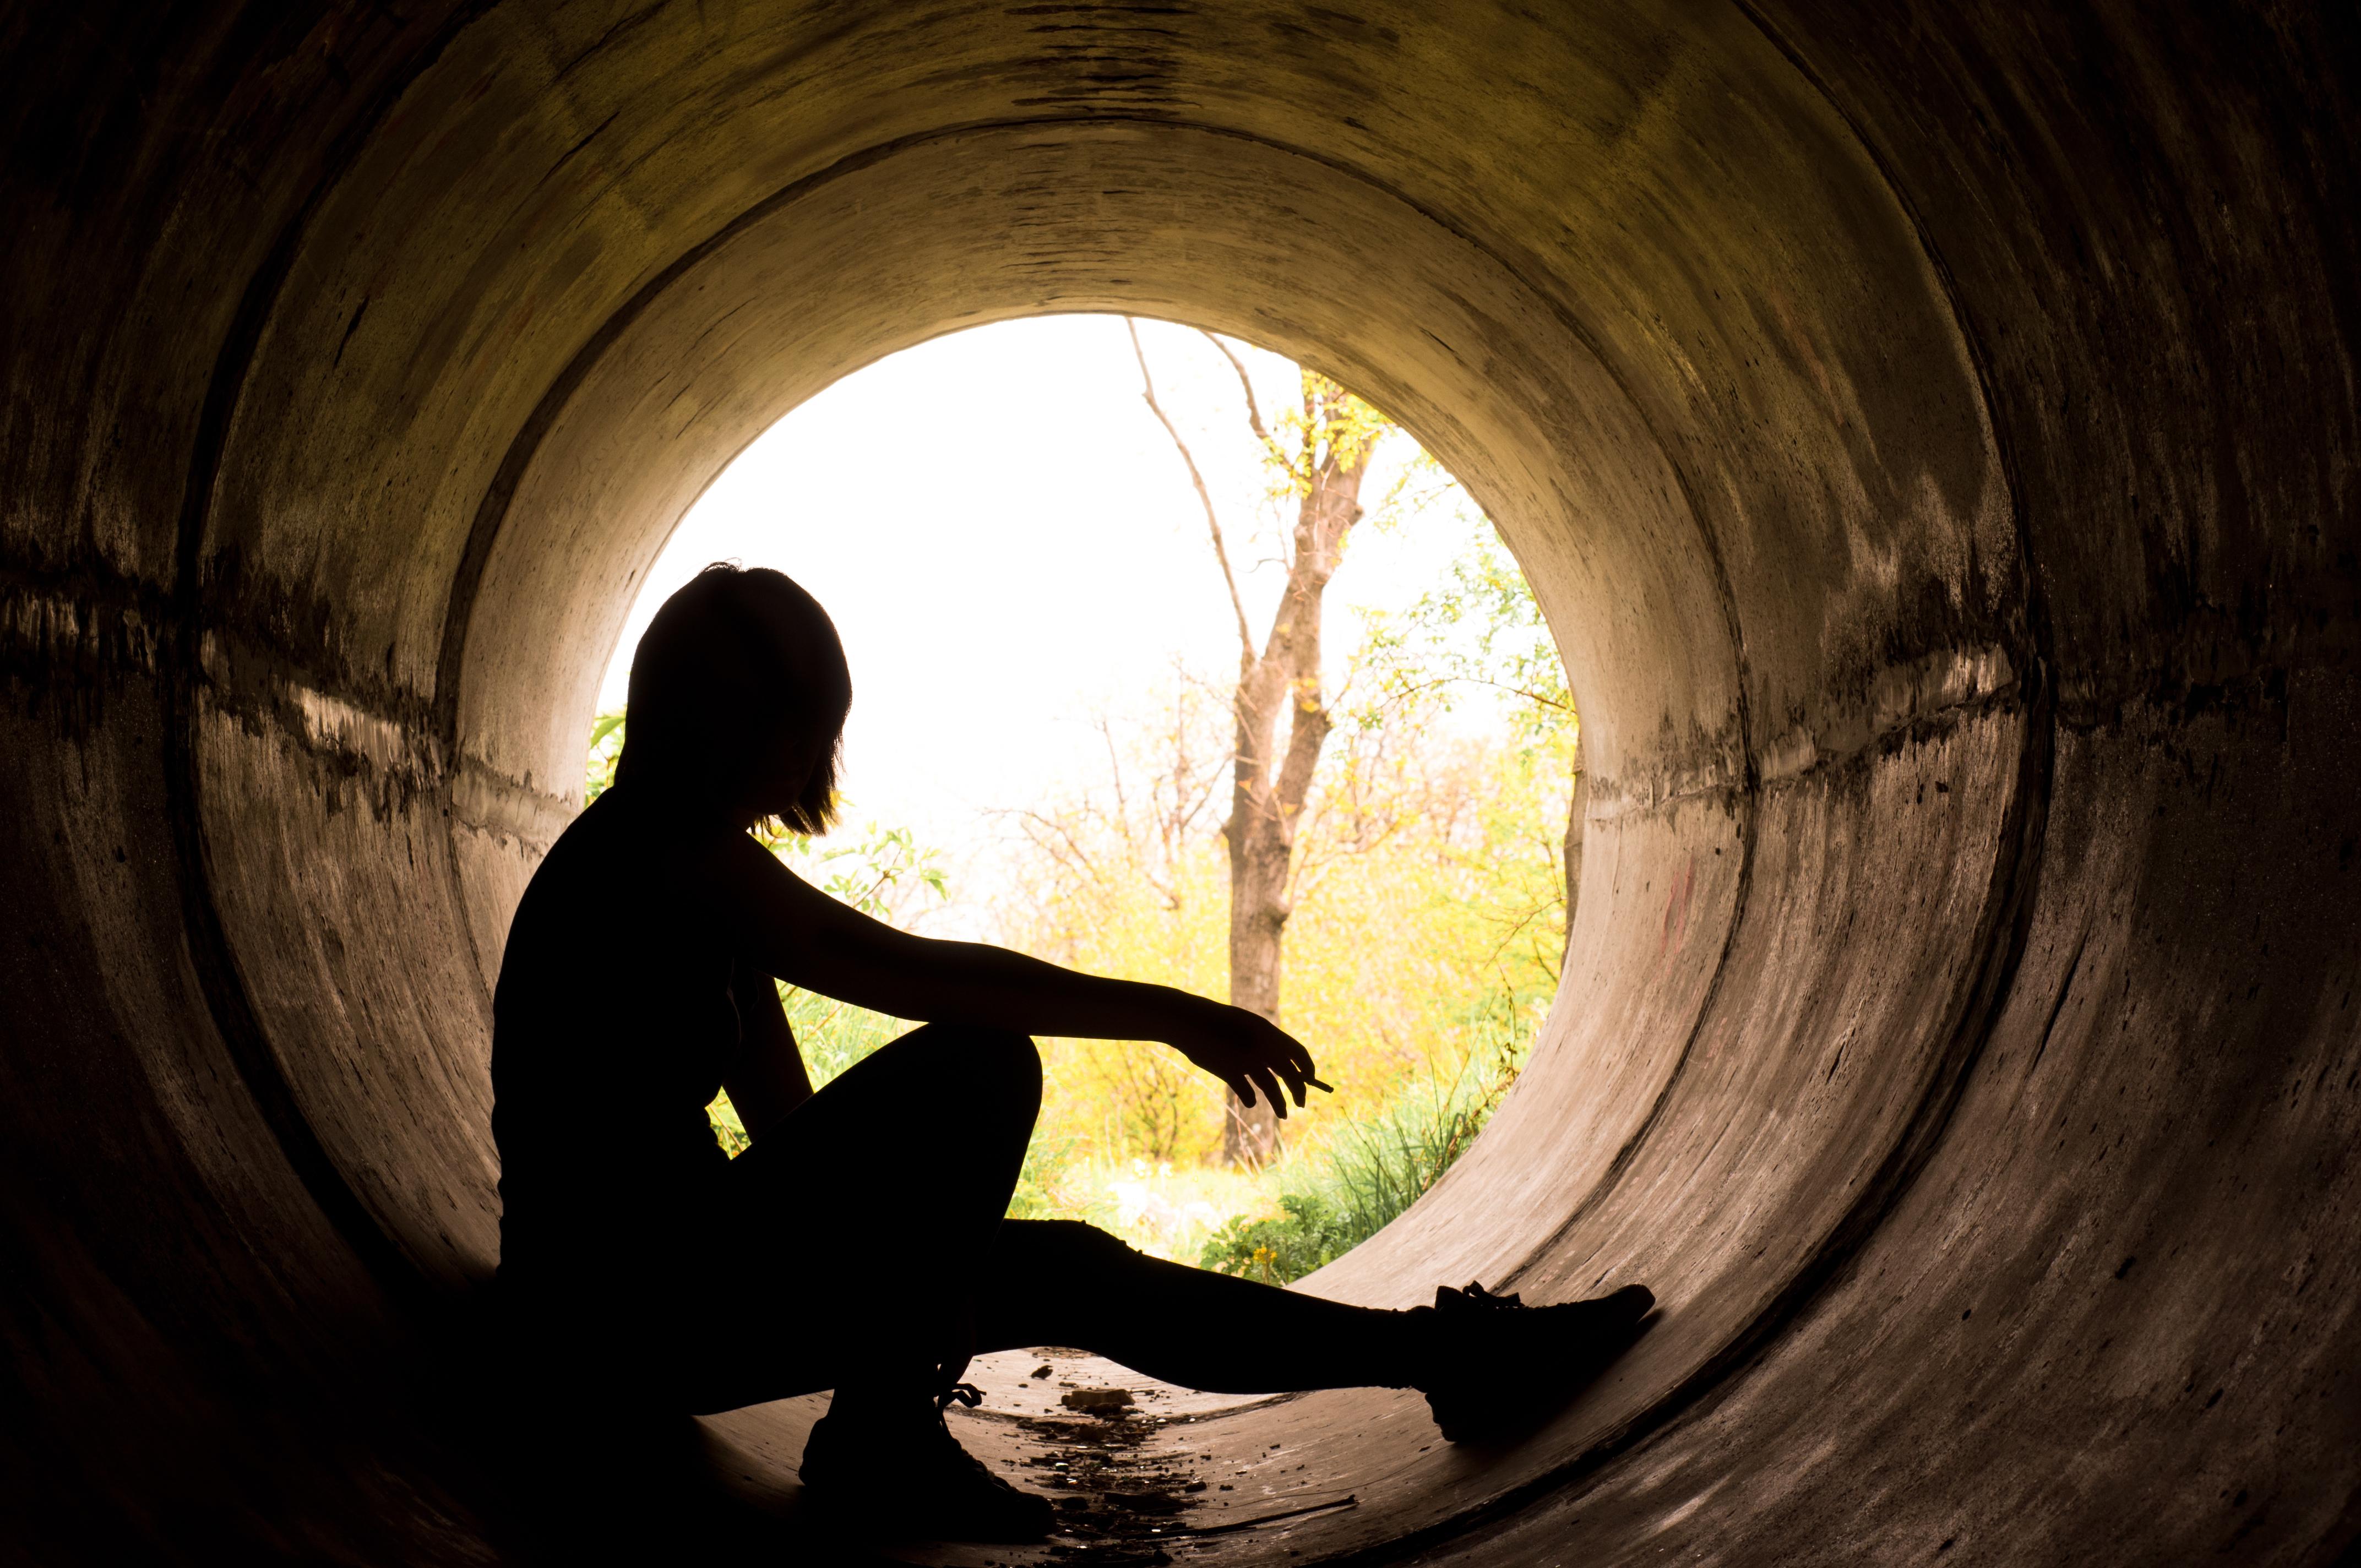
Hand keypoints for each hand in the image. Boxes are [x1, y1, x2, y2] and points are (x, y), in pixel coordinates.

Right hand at [1167, 998, 1329, 1117]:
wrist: (1189, 1020)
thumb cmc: (1218, 1022)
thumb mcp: (1247, 1024)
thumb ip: (1265, 1040)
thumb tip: (1285, 1063)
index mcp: (1268, 1031)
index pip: (1298, 1052)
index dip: (1308, 1068)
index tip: (1310, 1079)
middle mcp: (1262, 1045)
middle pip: (1290, 1074)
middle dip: (1299, 1091)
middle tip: (1301, 1104)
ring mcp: (1245, 1059)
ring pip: (1271, 1088)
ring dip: (1280, 1104)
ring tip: (1284, 1114)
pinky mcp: (1229, 1072)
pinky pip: (1247, 1093)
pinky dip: (1251, 1100)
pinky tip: (1252, 1102)